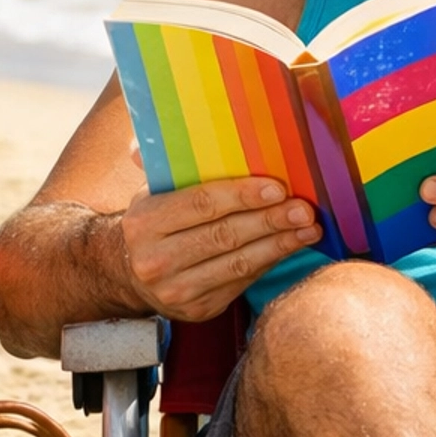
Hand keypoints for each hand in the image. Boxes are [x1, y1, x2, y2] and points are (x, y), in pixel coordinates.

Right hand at [120, 177, 320, 321]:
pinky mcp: (196, 309)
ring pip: (238, 263)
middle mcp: (156, 259)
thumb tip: (160, 127)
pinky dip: (269, 263)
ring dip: (279, 245)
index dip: (243, 196)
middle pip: (225, 235)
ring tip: (309, 229)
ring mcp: (176, 289)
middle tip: (304, 209)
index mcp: (145, 221)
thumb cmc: (153, 221)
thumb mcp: (149, 190)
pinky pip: (241, 283)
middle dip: (270, 221)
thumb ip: (162, 161)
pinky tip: (290, 247)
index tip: (278, 187)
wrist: (126, 273)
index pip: (201, 204)